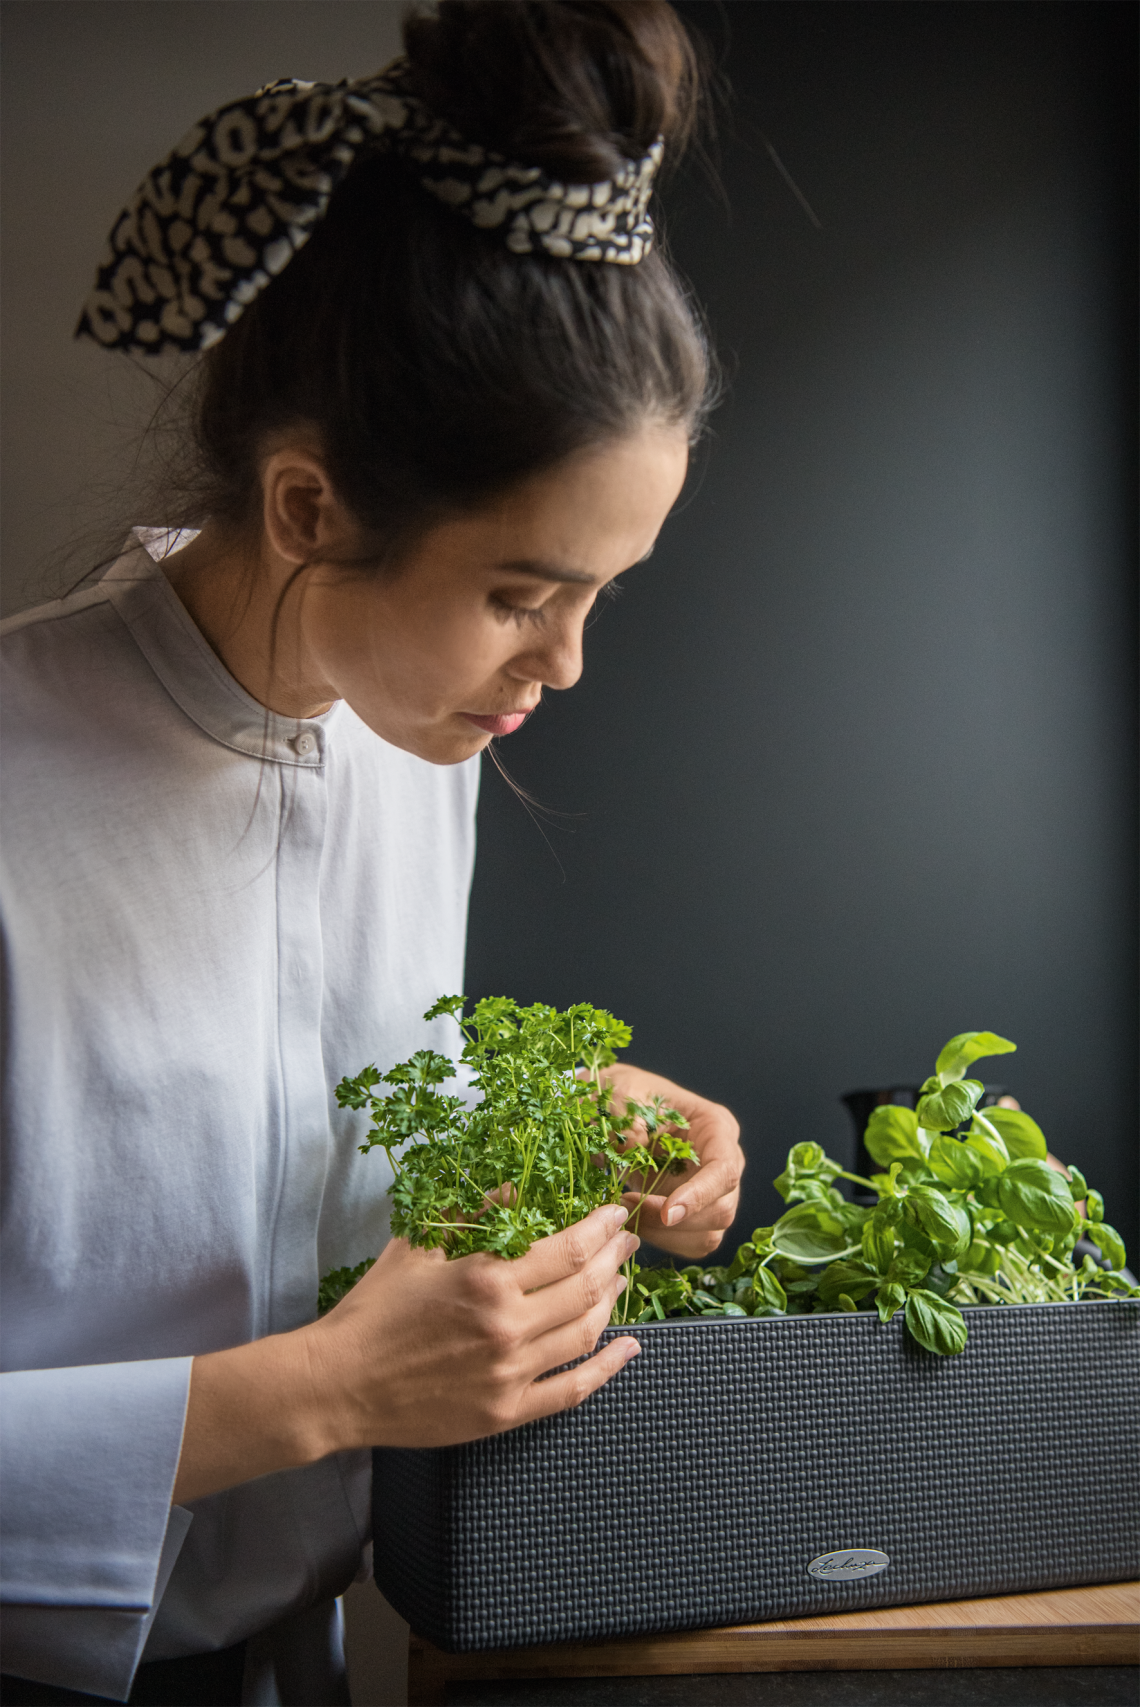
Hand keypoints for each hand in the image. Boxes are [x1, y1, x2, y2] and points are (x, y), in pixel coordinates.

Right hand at [172, 1206, 639, 1502]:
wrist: (339, 1383)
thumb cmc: (374, 1310)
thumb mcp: (418, 1245)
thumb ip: (470, 1213)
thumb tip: (516, 1188)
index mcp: (485, 1278)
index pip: (567, 1247)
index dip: (600, 1227)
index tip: (614, 1213)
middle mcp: (506, 1326)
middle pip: (586, 1286)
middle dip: (615, 1258)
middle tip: (627, 1241)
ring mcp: (510, 1373)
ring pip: (586, 1333)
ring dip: (613, 1301)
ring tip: (621, 1280)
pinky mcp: (507, 1412)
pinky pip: (573, 1390)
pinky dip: (607, 1368)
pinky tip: (628, 1348)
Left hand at [602, 1062, 743, 1259]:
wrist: (616, 1109)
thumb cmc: (626, 1095)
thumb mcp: (622, 1093)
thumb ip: (626, 1118)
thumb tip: (632, 1147)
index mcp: (715, 1126)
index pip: (724, 1169)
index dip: (700, 1195)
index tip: (668, 1212)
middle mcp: (722, 1161)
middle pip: (722, 1208)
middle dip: (675, 1221)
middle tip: (627, 1209)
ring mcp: (712, 1191)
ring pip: (709, 1233)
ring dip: (666, 1235)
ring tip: (626, 1214)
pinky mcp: (696, 1214)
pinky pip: (692, 1244)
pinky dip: (664, 1243)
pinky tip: (635, 1223)